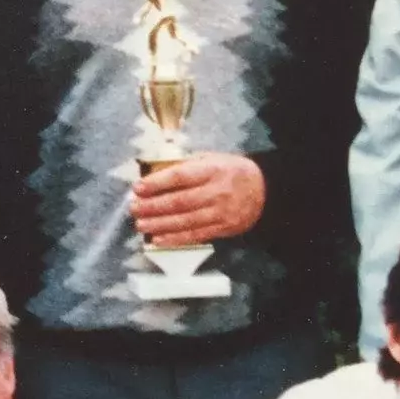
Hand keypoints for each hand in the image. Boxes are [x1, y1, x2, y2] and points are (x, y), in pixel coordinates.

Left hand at [130, 153, 264, 246]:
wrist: (266, 192)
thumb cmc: (232, 172)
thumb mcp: (214, 159)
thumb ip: (189, 166)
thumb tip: (156, 173)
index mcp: (213, 170)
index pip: (180, 176)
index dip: (157, 183)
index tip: (137, 188)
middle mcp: (217, 192)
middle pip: (179, 201)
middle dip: (152, 206)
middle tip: (133, 208)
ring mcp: (220, 213)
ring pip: (185, 221)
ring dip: (159, 224)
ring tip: (140, 224)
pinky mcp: (222, 229)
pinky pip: (195, 236)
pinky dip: (174, 239)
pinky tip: (157, 239)